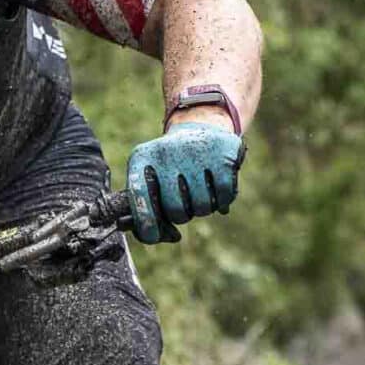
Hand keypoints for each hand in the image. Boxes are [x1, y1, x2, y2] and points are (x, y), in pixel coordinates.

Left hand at [123, 122, 245, 244]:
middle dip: (181, 215)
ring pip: (202, 206)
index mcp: (143, 157)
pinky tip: (217, 189)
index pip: (140, 194)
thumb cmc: (171, 167)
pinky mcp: (223, 153)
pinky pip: (224, 196)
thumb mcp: (151, 178)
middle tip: (184, 204)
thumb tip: (154, 235)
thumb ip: (145, 209)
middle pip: (176, 209)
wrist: (200, 129)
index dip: (146, 222)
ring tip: (199, 191)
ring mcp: (195, 151)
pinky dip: (222, 200)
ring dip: (202, 208)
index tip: (152, 235)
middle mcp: (167, 151)